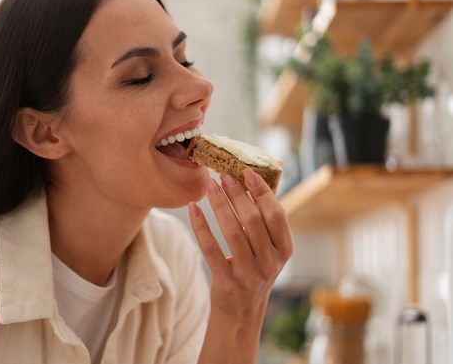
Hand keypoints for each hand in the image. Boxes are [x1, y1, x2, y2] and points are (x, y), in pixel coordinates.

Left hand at [188, 168, 292, 318]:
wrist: (241, 309)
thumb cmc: (254, 265)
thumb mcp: (268, 244)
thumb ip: (267, 210)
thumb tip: (272, 169)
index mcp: (285, 249)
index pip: (276, 215)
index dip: (261, 192)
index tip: (245, 172)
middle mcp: (271, 263)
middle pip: (253, 221)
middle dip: (236, 195)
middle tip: (222, 175)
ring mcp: (250, 275)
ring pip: (233, 233)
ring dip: (219, 206)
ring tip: (209, 186)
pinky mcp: (227, 283)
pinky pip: (211, 250)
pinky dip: (201, 227)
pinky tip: (193, 209)